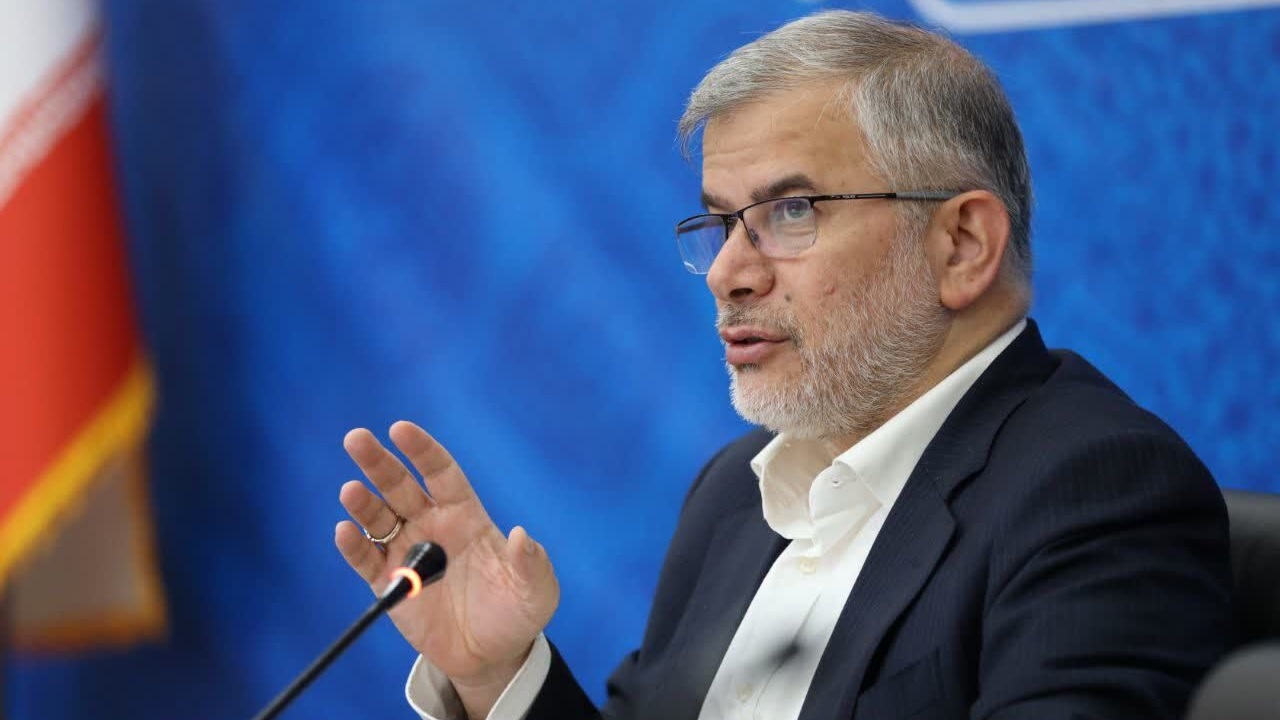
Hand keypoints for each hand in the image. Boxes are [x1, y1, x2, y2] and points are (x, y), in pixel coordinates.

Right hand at [334, 421, 558, 715]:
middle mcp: (431, 527)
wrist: (491, 655)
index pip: (440, 473)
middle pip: (400, 486)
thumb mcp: (536, 588)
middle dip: (378, 463)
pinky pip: (366, 561)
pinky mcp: (390, 586)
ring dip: (363, 503)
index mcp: (465, 515)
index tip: (401, 429)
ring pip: (378, 519)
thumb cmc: (516, 611)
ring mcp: (408, 554)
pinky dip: (353, 547)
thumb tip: (520, 535)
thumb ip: (530, 562)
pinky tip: (345, 532)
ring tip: (350, 491)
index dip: (422, 450)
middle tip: (356, 439)